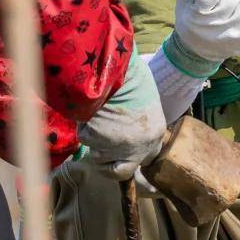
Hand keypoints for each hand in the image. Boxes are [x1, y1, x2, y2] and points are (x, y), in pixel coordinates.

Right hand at [78, 52, 165, 180]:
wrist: (112, 67)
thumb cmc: (132, 77)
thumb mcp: (146, 103)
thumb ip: (141, 122)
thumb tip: (132, 129)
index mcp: (155, 135)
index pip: (145, 159)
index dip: (131, 155)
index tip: (122, 153)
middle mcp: (137, 147)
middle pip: (121, 172)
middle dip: (110, 163)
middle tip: (102, 148)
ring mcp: (115, 147)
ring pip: (98, 156)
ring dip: (96, 142)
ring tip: (97, 117)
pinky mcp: (93, 140)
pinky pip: (84, 138)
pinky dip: (84, 127)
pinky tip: (90, 110)